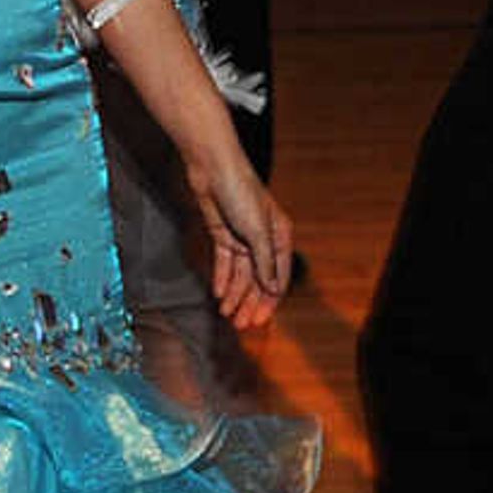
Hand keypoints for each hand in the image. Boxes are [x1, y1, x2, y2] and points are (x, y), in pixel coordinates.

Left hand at [190, 146, 294, 332]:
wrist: (212, 167)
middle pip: (258, 280)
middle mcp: (263, 239)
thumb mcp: (257, 231)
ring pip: (240, 274)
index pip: (278, 277)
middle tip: (240, 325)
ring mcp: (242, 237)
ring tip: (226, 314)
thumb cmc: (241, 192)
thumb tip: (273, 290)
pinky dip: (223, 279)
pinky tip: (219, 294)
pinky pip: (225, 263)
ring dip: (234, 295)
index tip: (259, 321)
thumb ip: (264, 262)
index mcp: (280, 237)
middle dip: (249, 303)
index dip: (269, 301)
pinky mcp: (223, 233)